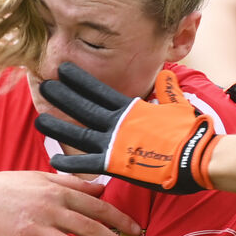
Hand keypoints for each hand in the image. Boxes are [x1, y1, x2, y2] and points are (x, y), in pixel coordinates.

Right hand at [0, 170, 141, 235]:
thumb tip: (101, 187)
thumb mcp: (40, 176)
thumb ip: (72, 182)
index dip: (118, 218)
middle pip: (89, 227)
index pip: (96, 206)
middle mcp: (50, 209)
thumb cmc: (7, 185)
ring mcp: (36, 228)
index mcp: (58, 192)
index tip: (136, 229)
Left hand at [35, 63, 218, 192]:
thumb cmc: (190, 132)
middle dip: (62, 95)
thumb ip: (168, 90)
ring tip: (39, 118)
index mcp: (132, 108)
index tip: (63, 70)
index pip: (99, 90)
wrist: (196, 157)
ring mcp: (115, 143)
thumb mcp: (178, 105)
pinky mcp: (116, 165)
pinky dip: (69, 161)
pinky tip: (52, 158)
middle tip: (43, 86)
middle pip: (83, 106)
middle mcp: (119, 123)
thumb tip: (166, 75)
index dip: (79, 80)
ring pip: (78, 132)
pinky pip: (86, 162)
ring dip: (58, 125)